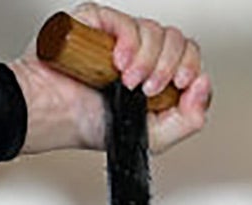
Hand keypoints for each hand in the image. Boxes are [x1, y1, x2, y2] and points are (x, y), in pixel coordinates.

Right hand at [8, 5, 211, 155]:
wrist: (50, 116)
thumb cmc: (85, 123)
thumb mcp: (153, 138)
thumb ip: (189, 121)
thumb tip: (202, 86)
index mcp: (155, 73)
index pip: (188, 56)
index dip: (190, 68)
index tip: (178, 86)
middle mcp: (140, 52)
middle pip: (176, 41)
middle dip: (168, 67)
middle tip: (149, 89)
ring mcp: (120, 36)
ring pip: (155, 31)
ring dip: (148, 60)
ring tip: (127, 81)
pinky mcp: (98, 22)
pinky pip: (125, 20)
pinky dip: (129, 41)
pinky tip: (119, 62)